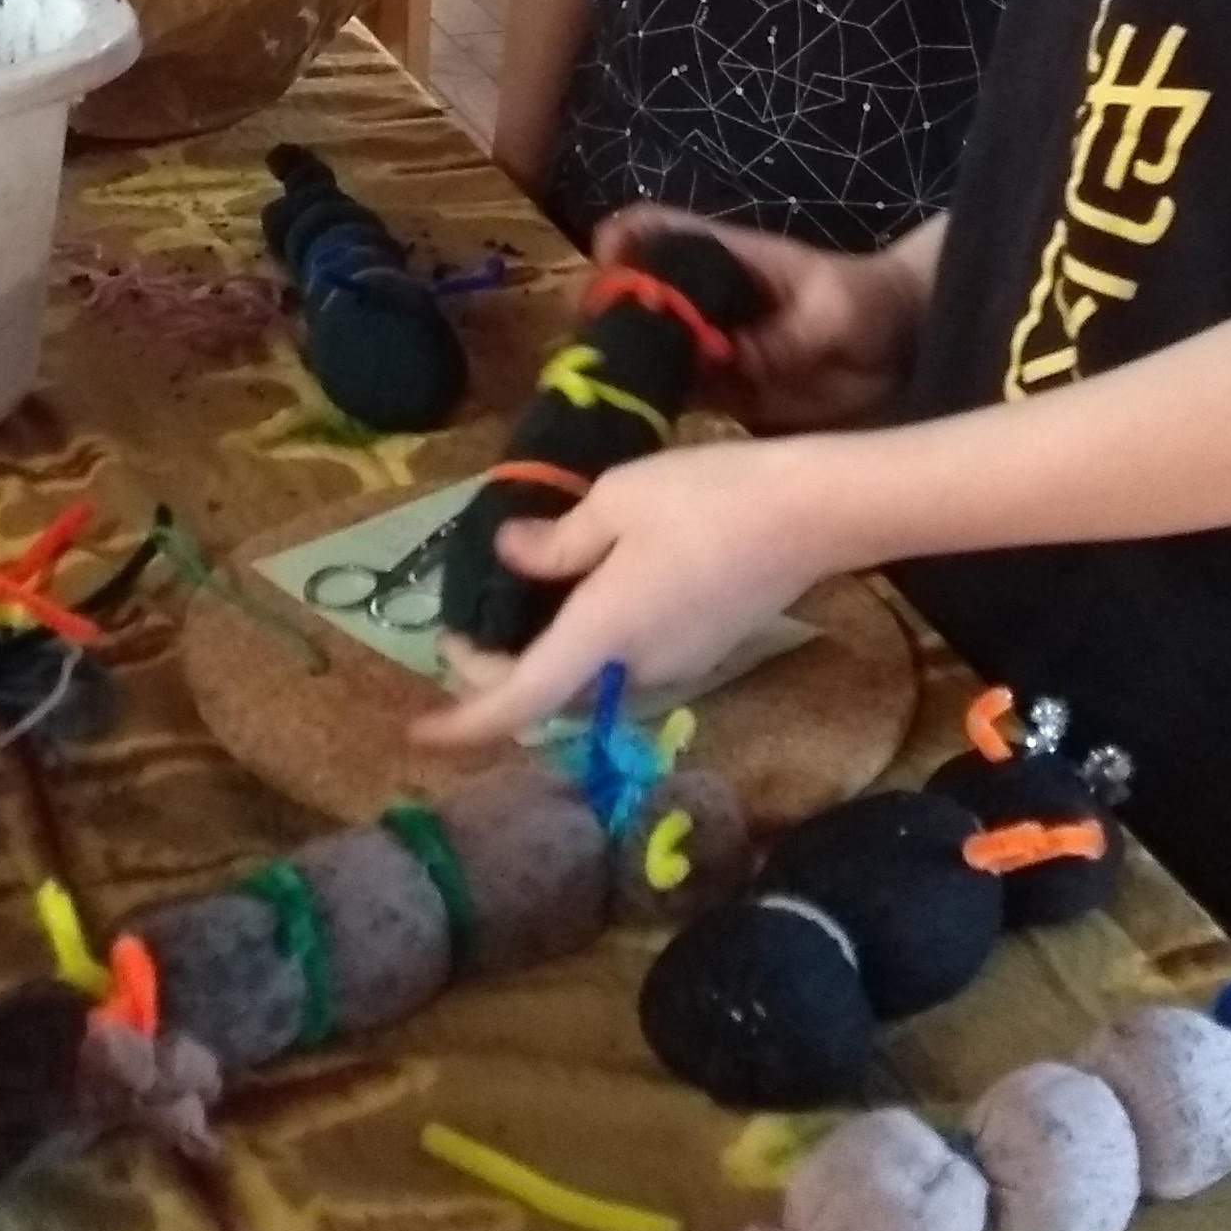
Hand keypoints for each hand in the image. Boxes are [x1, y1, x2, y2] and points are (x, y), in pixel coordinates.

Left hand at [410, 435, 856, 752]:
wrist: (813, 513)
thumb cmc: (709, 498)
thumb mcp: (617, 500)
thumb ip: (556, 542)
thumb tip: (511, 558)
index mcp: (601, 634)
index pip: (516, 702)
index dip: (463, 722)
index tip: (417, 732)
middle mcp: (634, 669)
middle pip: (547, 698)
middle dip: (495, 678)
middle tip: (462, 628)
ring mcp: (673, 667)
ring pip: (586, 683)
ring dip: (542, 663)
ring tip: (516, 608)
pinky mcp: (700, 653)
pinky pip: (623, 666)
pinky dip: (587, 649)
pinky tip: (584, 597)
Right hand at [595, 206, 923, 431]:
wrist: (903, 350)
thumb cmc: (869, 304)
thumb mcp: (835, 311)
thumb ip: (787, 336)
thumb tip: (731, 357)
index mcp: (726, 257)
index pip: (659, 229)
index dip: (624, 238)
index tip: (605, 263)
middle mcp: (704, 301)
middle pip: (634, 295)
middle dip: (606, 317)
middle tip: (595, 352)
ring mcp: (708, 347)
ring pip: (643, 350)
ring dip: (621, 369)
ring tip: (605, 396)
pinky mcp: (721, 392)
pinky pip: (674, 398)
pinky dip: (652, 407)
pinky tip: (636, 425)